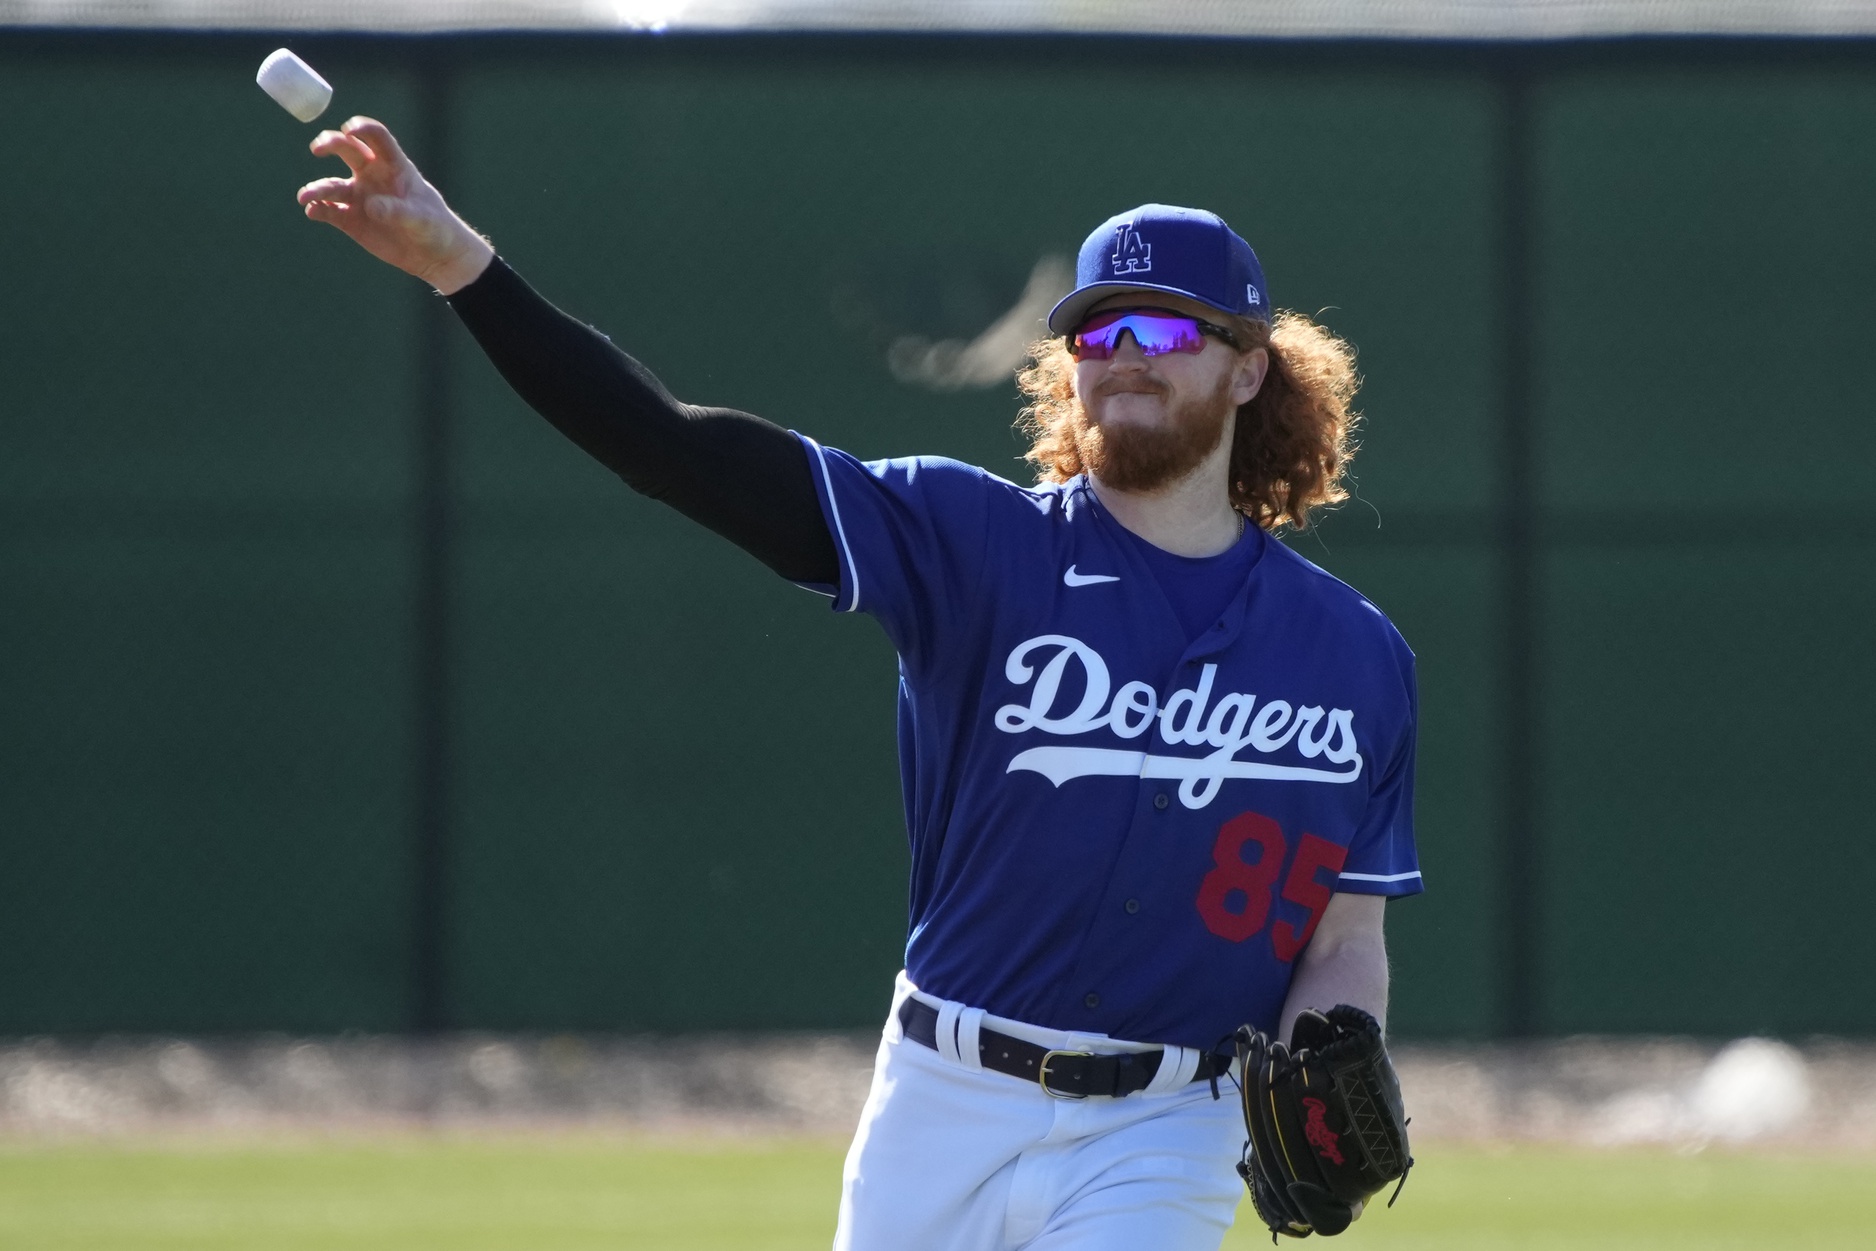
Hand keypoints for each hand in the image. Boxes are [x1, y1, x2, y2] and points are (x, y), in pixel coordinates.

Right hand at [297, 116, 493, 293]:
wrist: (432, 254)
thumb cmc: (434, 227)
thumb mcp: (422, 219)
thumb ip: (398, 210)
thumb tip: (371, 206)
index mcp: (394, 166)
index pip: (377, 138)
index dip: (362, 129)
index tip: (349, 130)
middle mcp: (371, 175)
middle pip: (347, 149)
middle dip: (330, 144)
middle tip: (317, 149)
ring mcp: (359, 196)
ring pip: (331, 185)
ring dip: (317, 189)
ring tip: (305, 198)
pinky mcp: (350, 219)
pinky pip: (328, 210)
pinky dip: (318, 209)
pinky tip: (313, 212)